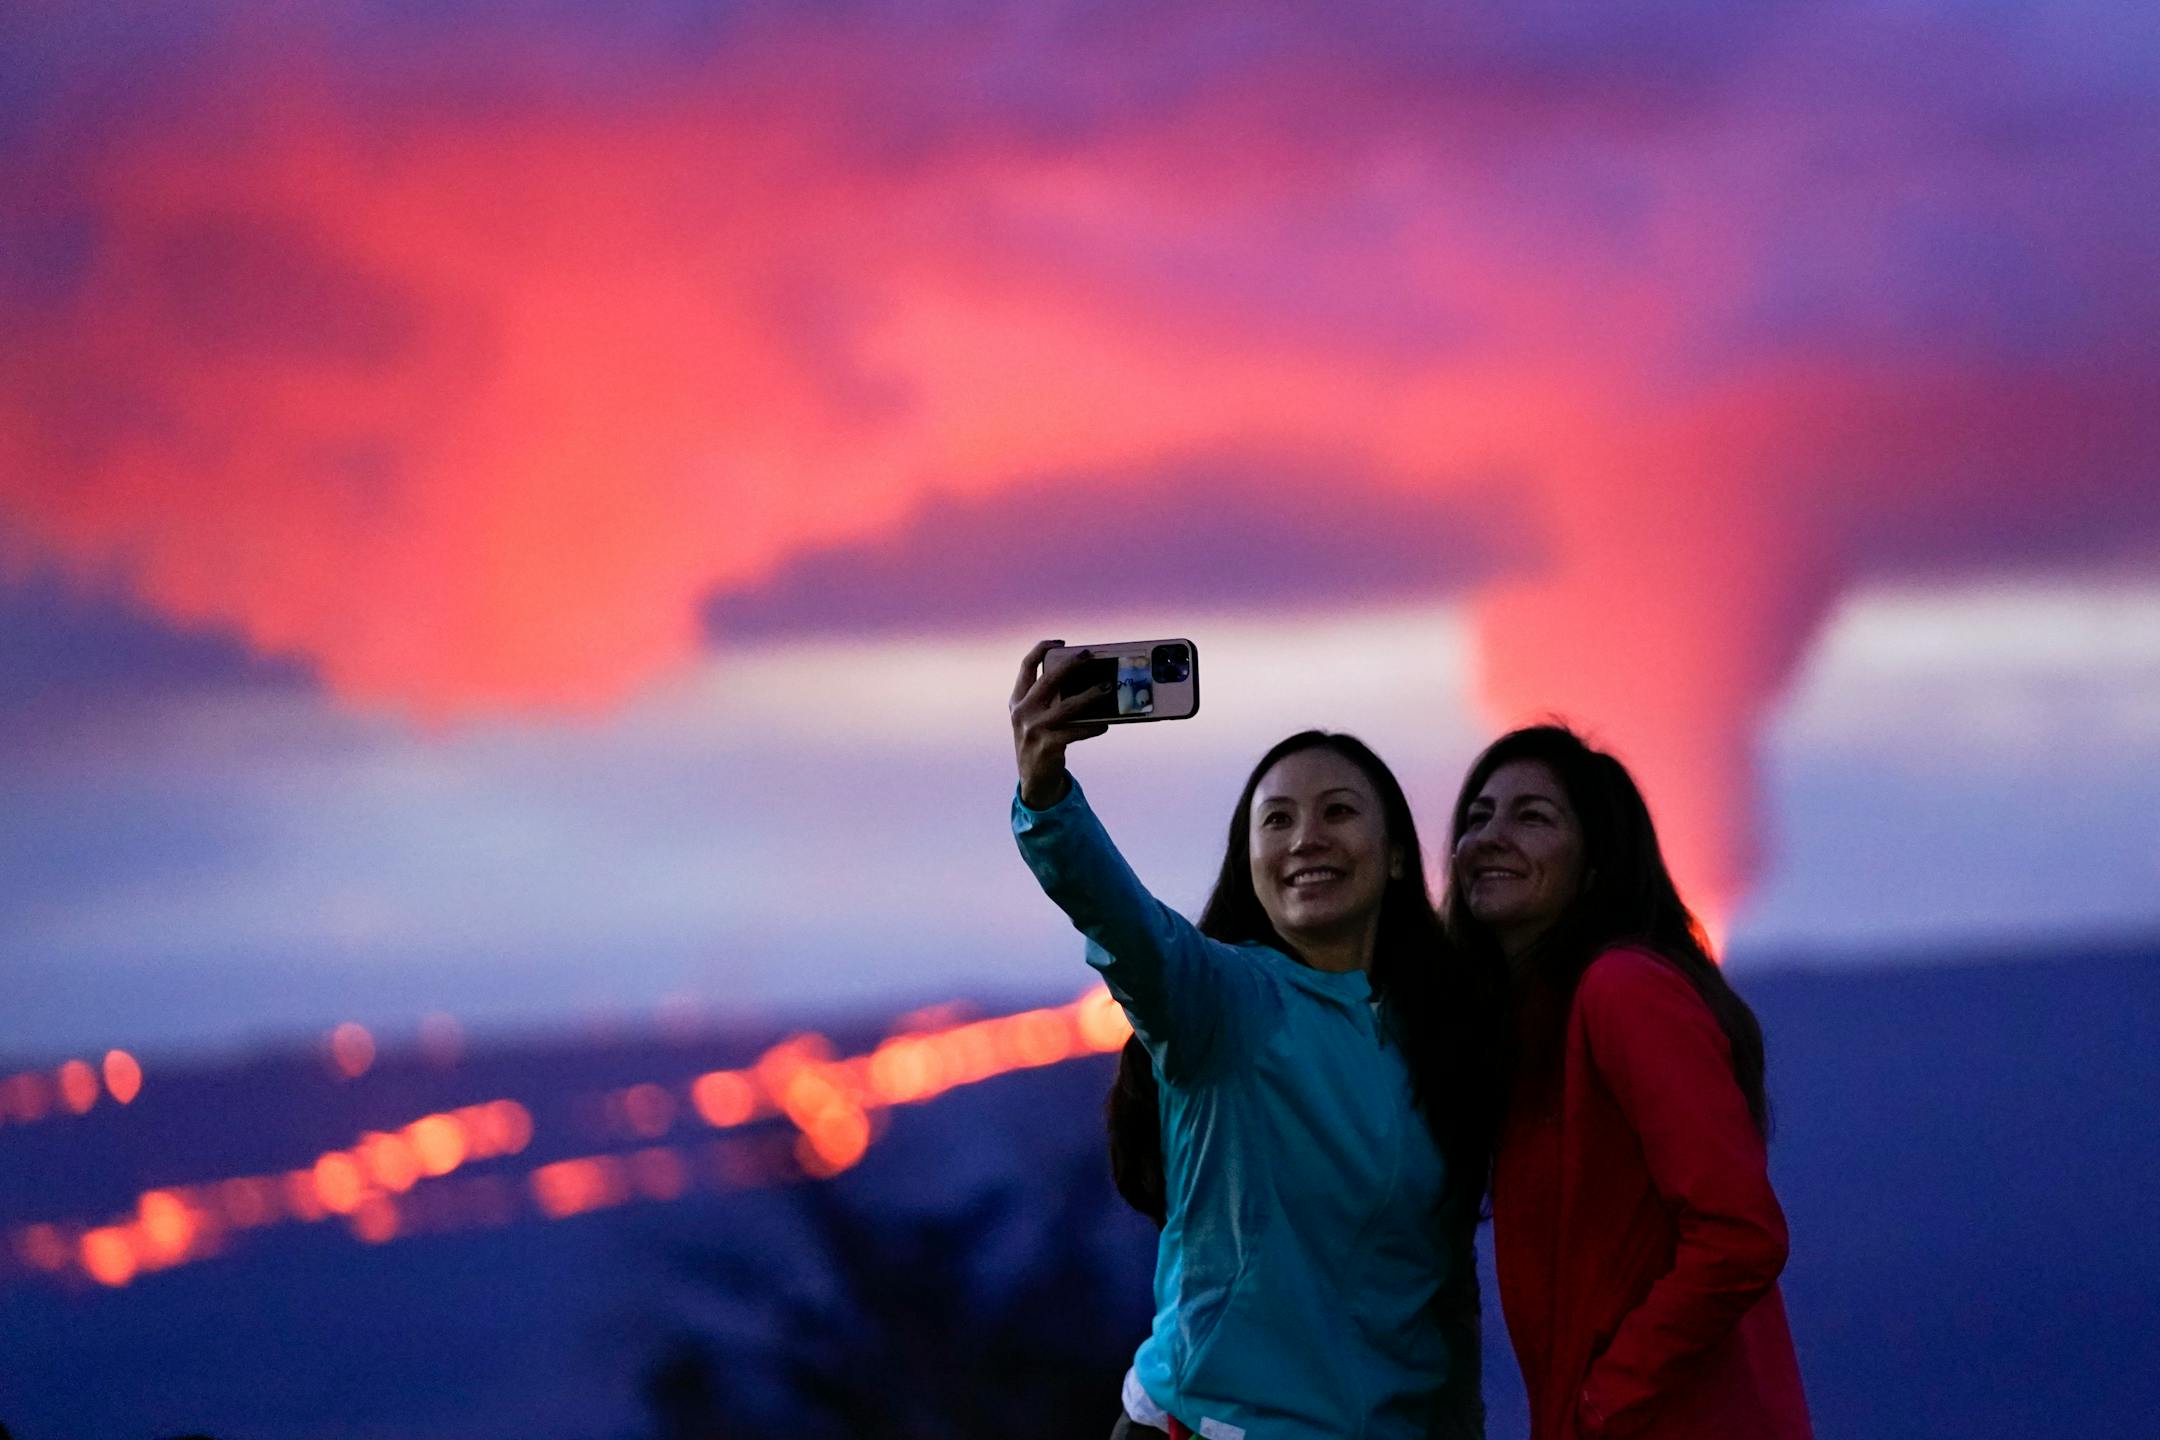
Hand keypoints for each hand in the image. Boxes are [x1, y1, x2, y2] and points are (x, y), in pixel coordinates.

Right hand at [1009, 639, 1111, 808]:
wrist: (1033, 779)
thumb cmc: (1041, 741)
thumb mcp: (1036, 718)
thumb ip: (1049, 699)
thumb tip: (1085, 679)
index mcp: (1017, 700)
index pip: (1026, 666)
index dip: (1041, 649)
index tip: (1060, 642)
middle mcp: (1022, 712)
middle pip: (1048, 680)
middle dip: (1070, 664)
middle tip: (1089, 655)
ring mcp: (1034, 730)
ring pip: (1067, 706)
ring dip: (1090, 695)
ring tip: (1107, 688)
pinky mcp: (1048, 746)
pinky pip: (1076, 731)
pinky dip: (1093, 726)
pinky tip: (1105, 724)